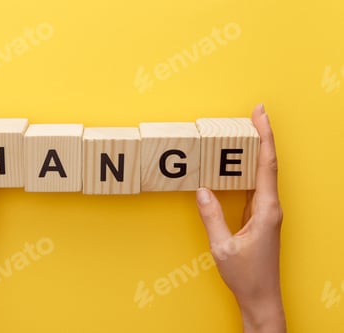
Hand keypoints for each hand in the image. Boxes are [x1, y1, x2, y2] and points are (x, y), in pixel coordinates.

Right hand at [196, 104, 285, 332]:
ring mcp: (267, 212)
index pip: (268, 165)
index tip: (260, 114)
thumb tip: (202, 190)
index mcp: (266, 210)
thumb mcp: (223, 246)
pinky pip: (255, 187)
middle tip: (254, 114)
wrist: (261, 297)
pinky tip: (237, 166)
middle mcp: (271, 207)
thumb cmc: (246, 275)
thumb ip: (211, 216)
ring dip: (256, 152)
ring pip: (263, 174)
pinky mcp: (260, 218)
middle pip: (269, 164)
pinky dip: (248, 171)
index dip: (265, 136)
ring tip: (244, 133)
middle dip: (262, 136)